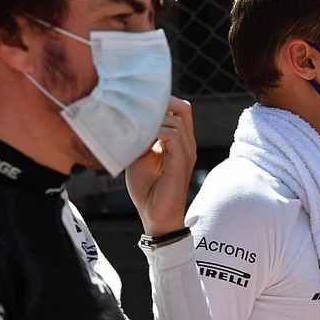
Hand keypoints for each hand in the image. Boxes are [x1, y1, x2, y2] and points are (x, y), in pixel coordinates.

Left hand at [126, 96, 196, 235]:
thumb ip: (141, 137)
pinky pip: (174, 135)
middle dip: (164, 102)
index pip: (178, 110)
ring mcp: (186, 152)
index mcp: (178, 142)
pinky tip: (141, 139)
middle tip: (139, 108)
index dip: (161, 102)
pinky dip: (157, 131)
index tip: (137, 104)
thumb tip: (132, 118)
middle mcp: (186, 144)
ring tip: (136, 127)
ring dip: (155, 119)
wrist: (156, 216)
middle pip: (184, 108)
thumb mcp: (140, 157)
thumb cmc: (147, 190)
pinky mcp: (182, 161)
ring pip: (178, 119)